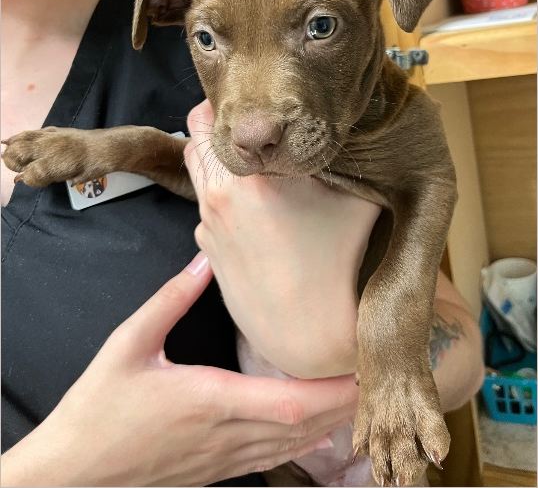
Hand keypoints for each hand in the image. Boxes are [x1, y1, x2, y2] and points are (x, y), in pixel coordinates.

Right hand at [1, 256, 357, 486]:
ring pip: (294, 445)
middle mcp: (227, 435)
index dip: (335, 390)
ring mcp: (224, 459)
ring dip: (330, 422)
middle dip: (346, 403)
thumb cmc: (98, 407)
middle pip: (306, 426)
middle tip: (377, 375)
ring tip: (358, 395)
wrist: (72, 473)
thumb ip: (170, 299)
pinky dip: (303, 441)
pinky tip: (317, 429)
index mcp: (210, 401)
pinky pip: (273, 456)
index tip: (365, 369)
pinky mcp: (216, 469)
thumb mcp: (129, 344)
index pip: (292, 402)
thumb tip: (203, 259)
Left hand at [184, 100, 380, 377]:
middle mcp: (217, 198)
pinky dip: (219, 195)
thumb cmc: (340, 267)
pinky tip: (253, 207)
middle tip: (248, 126)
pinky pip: (204, 208)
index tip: (247, 100)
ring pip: (196, 173)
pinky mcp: (208, 252)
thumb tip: (339, 128)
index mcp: (249, 177)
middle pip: (192, 138)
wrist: (314, 338)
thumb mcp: (356, 199)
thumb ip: (344, 157)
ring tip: (252, 163)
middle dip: (214, 126)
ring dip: (215, 160)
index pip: (208, 114)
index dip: (224, 100)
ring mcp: (207, 227)